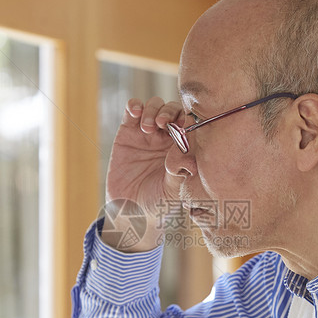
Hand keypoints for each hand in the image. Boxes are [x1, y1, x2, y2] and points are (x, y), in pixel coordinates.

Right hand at [100, 97, 185, 251]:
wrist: (129, 211)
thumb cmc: (158, 204)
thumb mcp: (173, 191)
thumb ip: (180, 171)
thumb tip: (188, 155)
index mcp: (183, 148)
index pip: (190, 123)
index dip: (187, 119)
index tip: (183, 127)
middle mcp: (166, 137)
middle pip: (173, 109)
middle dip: (170, 112)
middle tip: (163, 124)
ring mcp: (147, 133)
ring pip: (155, 106)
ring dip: (153, 110)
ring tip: (148, 129)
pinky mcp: (127, 132)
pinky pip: (132, 109)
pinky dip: (135, 105)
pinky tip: (136, 114)